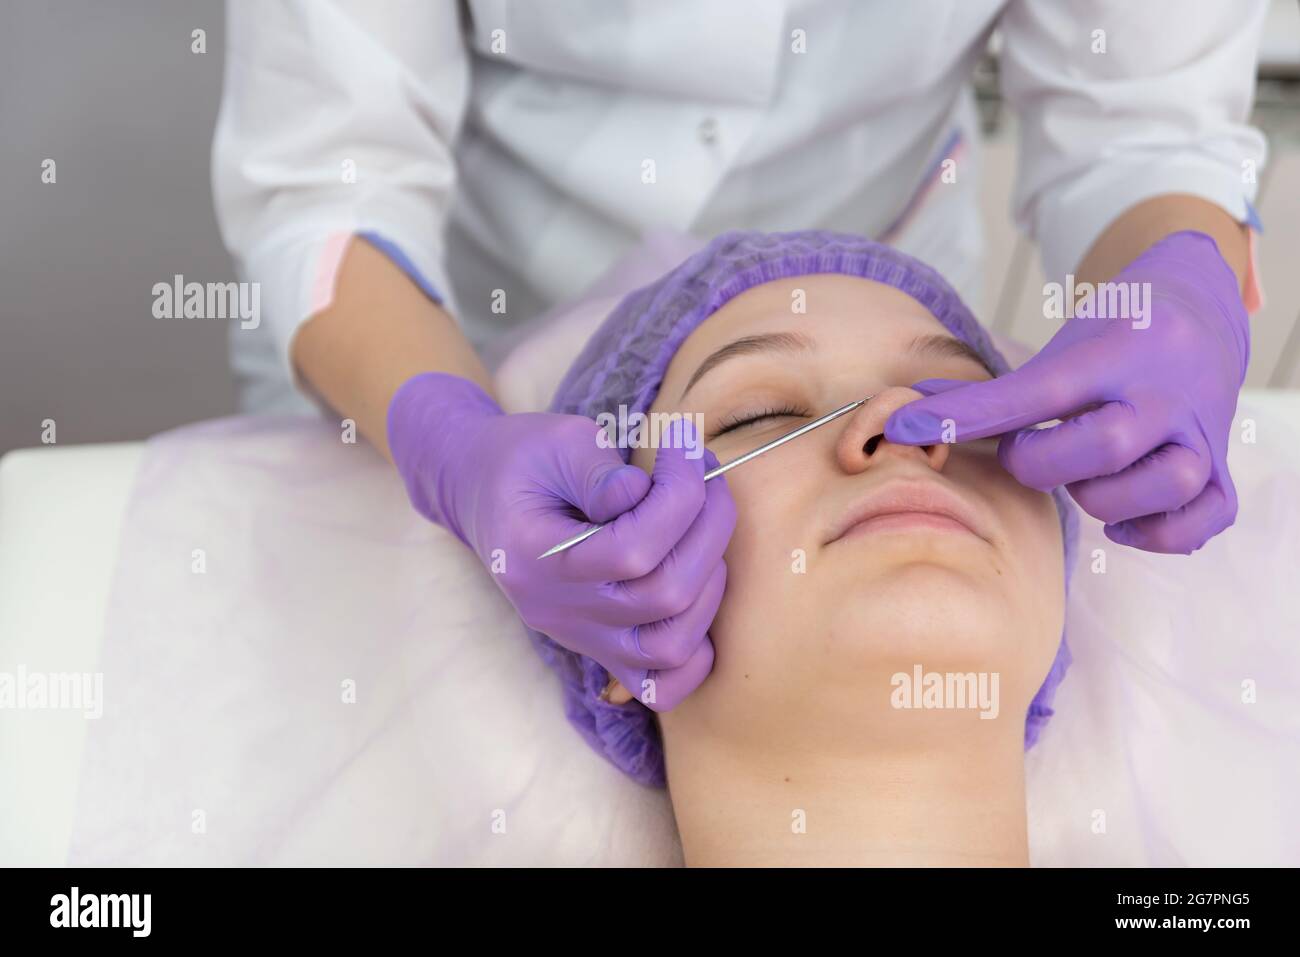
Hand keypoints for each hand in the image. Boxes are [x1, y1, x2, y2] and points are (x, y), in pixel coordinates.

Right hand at [387, 372, 734, 707]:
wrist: (484, 490)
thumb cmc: (525, 459)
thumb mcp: (556, 441)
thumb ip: (599, 469)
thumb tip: (644, 494)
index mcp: (535, 557)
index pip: (631, 549)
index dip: (679, 494)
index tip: (686, 443)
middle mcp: (557, 611)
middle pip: (663, 596)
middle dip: (707, 527)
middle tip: (707, 475)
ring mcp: (580, 638)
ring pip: (670, 648)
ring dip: (710, 583)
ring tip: (705, 526)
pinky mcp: (601, 648)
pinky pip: (658, 684)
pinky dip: (695, 651)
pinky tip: (699, 591)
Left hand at [884, 231, 1249, 553]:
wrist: (1202, 308)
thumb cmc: (1115, 335)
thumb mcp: (1059, 347)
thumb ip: (990, 391)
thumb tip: (904, 415)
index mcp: (1118, 352)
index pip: (1034, 392)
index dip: (968, 416)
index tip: (907, 427)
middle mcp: (1168, 393)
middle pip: (1107, 447)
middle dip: (1046, 464)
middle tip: (1030, 452)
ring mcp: (1203, 432)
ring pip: (1165, 485)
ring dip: (1105, 498)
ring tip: (1082, 479)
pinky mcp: (1222, 467)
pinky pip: (1204, 518)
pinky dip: (1159, 532)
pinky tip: (1122, 520)